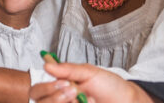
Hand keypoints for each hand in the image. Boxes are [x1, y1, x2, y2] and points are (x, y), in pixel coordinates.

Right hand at [30, 62, 152, 102]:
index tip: (63, 82)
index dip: (46, 88)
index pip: (37, 91)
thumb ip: (68, 70)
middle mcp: (60, 101)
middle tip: (74, 91)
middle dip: (55, 98)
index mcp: (59, 87)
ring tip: (86, 99)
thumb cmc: (109, 86)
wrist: (126, 101)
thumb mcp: (89, 73)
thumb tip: (47, 64)